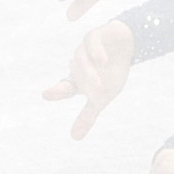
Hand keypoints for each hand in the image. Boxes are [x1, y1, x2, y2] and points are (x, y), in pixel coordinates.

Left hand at [40, 20, 135, 138]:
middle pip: (77, 72)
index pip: (65, 87)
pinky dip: (96, 51)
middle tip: (97, 92)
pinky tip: (103, 61)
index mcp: (77, 79)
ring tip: (101, 84)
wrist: (125, 45)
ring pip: (82, 58)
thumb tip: (74, 138)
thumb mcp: (102, 97)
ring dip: (90, 70)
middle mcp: (78, 62)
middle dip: (86, 81)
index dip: (57, 91)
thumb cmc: (111, 72)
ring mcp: (85, 48)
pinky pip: (92, 42)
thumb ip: (88, 115)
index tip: (47, 95)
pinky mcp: (96, 35)